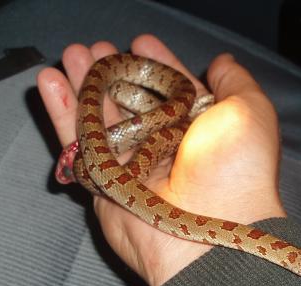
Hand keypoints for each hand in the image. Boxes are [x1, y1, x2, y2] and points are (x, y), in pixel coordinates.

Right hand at [37, 34, 285, 285]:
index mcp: (197, 131)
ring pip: (101, 118)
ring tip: (73, 54)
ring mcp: (132, 165)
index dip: (157, 64)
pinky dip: (62, 113)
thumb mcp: (250, 112)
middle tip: (98, 48)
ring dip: (84, 85)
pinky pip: (77, 144)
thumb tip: (220, 62)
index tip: (142, 40)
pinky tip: (50, 82)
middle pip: (132, 102)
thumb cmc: (235, 168)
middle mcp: (164, 148)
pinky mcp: (103, 182)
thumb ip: (234, 82)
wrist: (208, 230)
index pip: (172, 90)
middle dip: (115, 73)